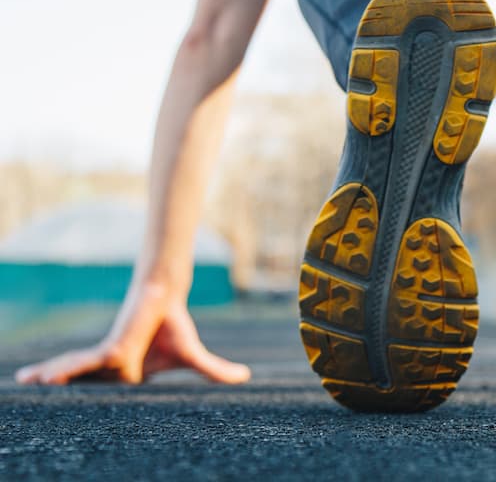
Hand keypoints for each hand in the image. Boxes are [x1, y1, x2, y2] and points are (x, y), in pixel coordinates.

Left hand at [15, 304, 249, 384]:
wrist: (167, 299)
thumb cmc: (175, 327)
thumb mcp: (194, 357)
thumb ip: (214, 371)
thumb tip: (246, 377)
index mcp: (128, 374)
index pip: (106, 395)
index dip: (89, 402)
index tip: (77, 420)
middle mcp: (113, 369)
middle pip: (81, 388)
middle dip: (58, 393)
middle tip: (33, 403)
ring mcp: (109, 362)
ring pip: (74, 378)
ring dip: (49, 381)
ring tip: (25, 383)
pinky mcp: (110, 352)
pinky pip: (82, 367)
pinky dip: (60, 373)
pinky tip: (37, 379)